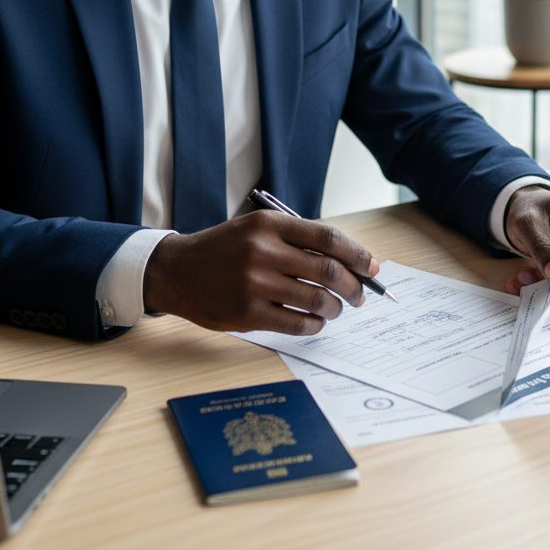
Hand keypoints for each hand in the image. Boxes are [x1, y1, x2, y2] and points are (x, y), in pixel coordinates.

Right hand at [142, 210, 379, 334]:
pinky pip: (296, 323)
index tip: (372, 267)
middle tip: (360, 295)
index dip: (357, 254)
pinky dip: (315, 325)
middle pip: (328, 270)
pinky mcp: (247, 313)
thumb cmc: (225, 250)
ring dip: (336, 307)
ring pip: (316, 299)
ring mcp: (255, 283)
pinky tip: (316, 321)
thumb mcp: (257, 230)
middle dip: (354, 286)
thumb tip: (347, 263)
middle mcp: (263, 251)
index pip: (327, 237)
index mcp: (270, 224)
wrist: (177, 270)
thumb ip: (297, 241)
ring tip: (337, 309)